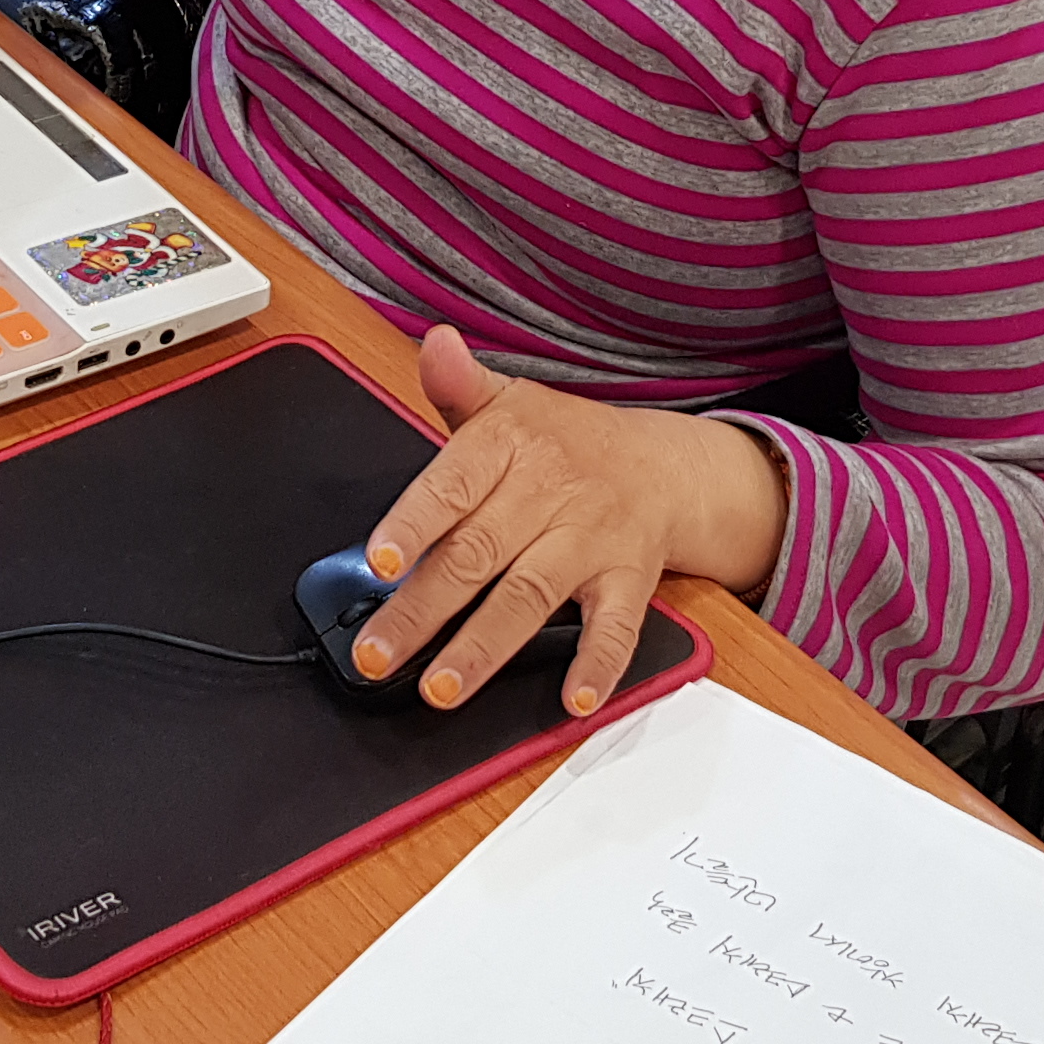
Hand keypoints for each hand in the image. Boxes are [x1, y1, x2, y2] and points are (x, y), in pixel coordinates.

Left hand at [351, 327, 788, 717]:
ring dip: (485, 646)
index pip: (454, 483)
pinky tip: (574, 698)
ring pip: (531, 596)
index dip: (414, 522)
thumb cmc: (567, 443)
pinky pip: (616, 626)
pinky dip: (598, 664)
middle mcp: (551, 492)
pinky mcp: (629, 579)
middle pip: (478, 554)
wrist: (665, 465)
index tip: (380, 561)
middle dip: (423, 609)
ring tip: (443, 687)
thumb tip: (434, 344)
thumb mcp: (510, 403)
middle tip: (378, 653)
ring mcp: (591, 539)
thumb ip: (458, 386)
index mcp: (510, 445)